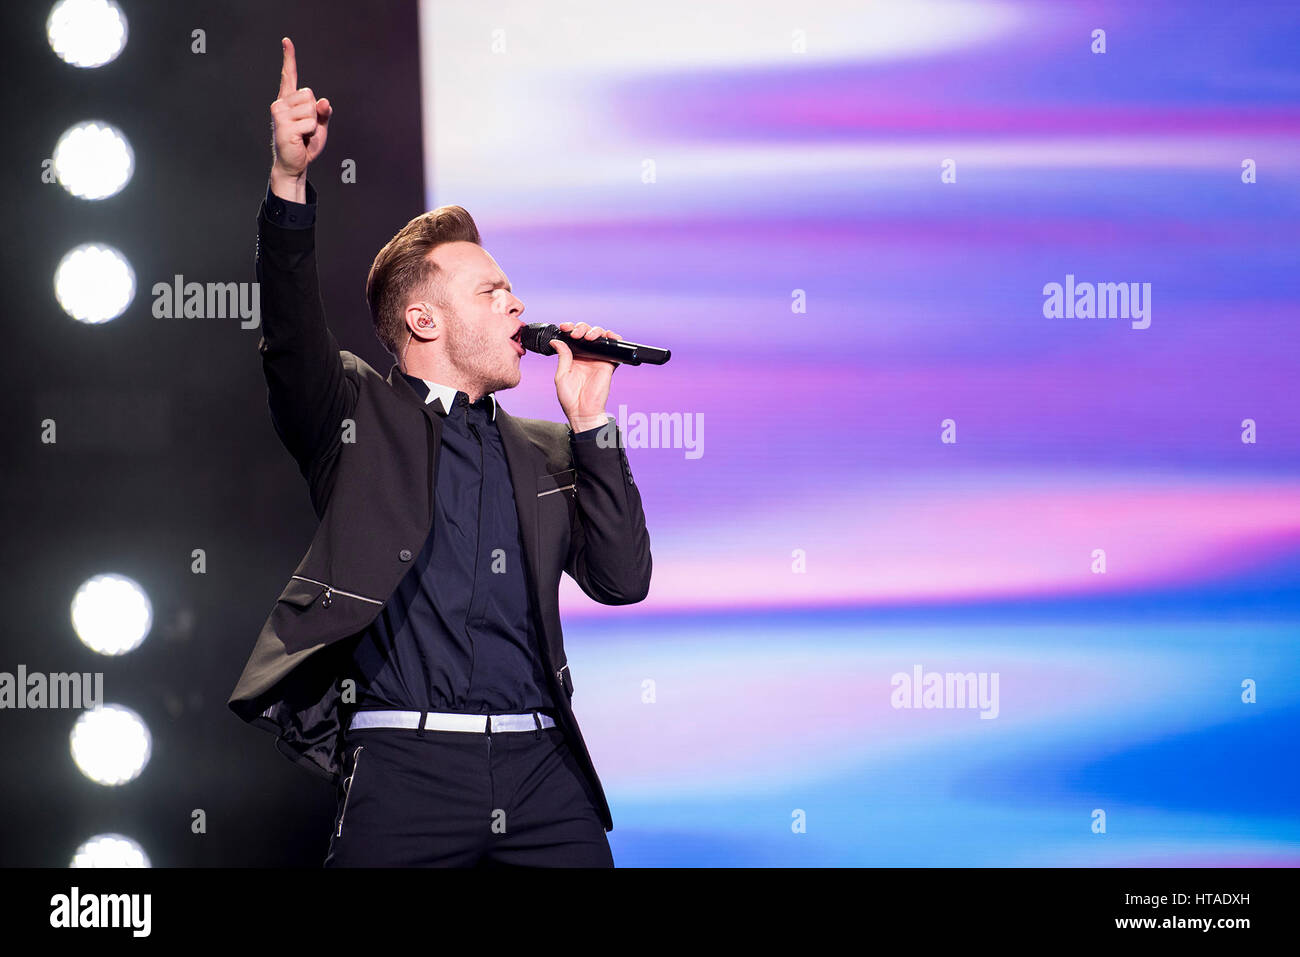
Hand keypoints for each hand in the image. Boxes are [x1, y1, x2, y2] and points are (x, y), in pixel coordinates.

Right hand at [269, 37, 331, 201]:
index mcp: (289, 100)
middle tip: (305, 128)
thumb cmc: (305, 144)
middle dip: (314, 113)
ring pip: (311, 109)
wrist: (295, 164)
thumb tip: (324, 101)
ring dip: (312, 124)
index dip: (289, 58)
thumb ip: (323, 112)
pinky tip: (300, 139)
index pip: (290, 76)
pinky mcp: (283, 125)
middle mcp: (281, 103)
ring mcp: (280, 113)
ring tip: (302, 134)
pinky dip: (310, 133)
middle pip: (309, 94)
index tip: (287, 41)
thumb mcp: (319, 126)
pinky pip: (310, 123)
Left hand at [553, 322, 621, 431]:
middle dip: (581, 328)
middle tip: (575, 334)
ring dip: (594, 331)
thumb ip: (562, 357)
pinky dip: (614, 338)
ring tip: (587, 336)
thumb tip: (556, 341)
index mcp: (573, 356)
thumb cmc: (570, 398)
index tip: (563, 327)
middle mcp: (586, 355)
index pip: (572, 337)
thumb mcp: (561, 375)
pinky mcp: (609, 363)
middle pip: (586, 332)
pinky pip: (615, 347)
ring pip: (600, 336)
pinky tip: (607, 336)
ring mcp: (598, 358)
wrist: (583, 412)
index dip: (569, 328)